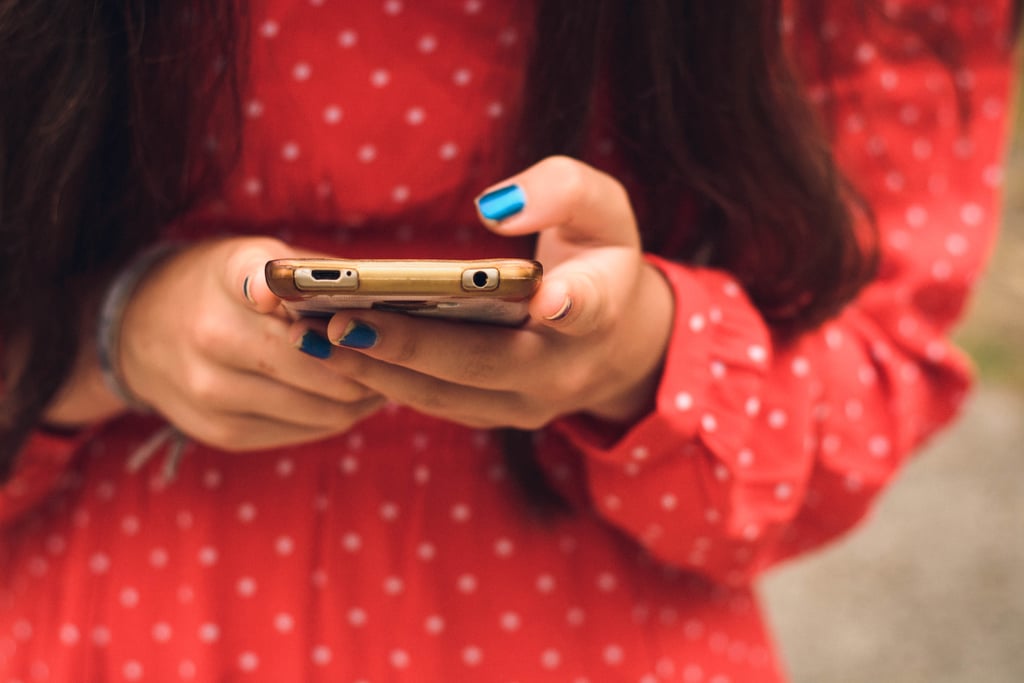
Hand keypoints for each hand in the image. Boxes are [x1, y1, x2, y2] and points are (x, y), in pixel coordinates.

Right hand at [118, 237, 384, 449]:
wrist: (139, 332)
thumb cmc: (221, 285)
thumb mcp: (255, 256)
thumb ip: (312, 274)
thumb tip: (384, 301)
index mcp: (226, 277)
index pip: (270, 282)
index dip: (327, 303)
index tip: (355, 308)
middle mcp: (211, 336)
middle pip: (326, 364)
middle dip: (374, 361)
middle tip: (407, 353)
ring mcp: (213, 393)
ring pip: (326, 407)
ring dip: (366, 394)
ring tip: (388, 375)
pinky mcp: (223, 433)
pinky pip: (308, 430)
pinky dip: (339, 414)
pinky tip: (354, 396)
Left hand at [310, 156, 674, 429]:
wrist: (615, 342)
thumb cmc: (596, 259)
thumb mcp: (602, 210)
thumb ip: (564, 190)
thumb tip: (496, 205)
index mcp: (600, 309)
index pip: (588, 308)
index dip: (569, 304)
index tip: (548, 298)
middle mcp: (562, 370)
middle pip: (483, 364)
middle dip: (410, 346)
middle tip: (340, 322)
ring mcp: (523, 403)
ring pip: (444, 395)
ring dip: (376, 370)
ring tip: (309, 336)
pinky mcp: (489, 414)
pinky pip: (431, 402)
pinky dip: (378, 378)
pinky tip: (326, 348)